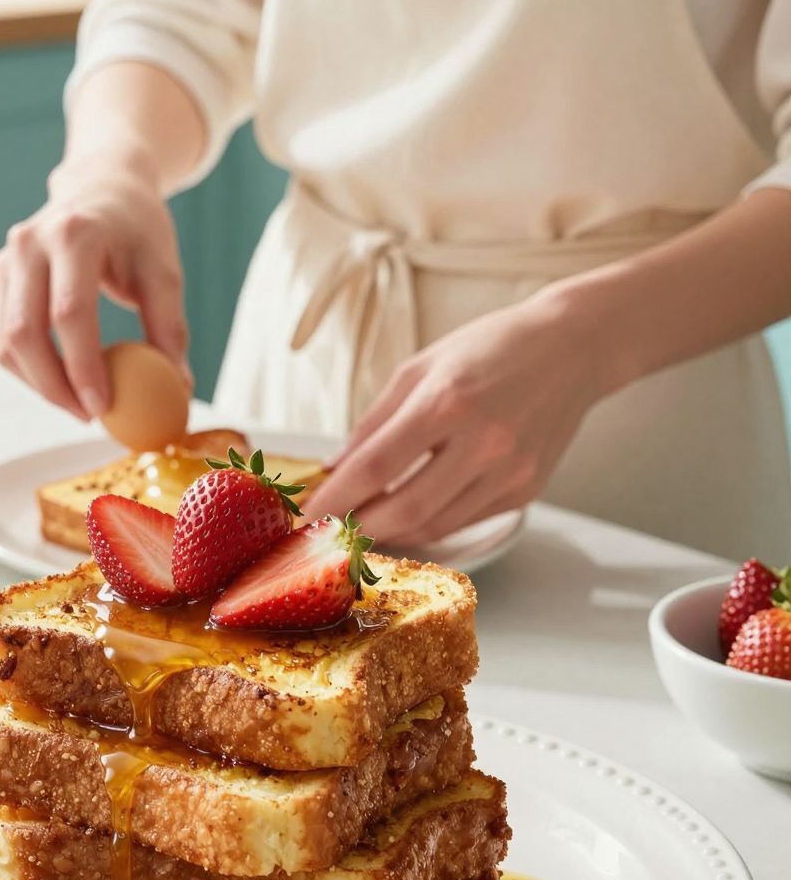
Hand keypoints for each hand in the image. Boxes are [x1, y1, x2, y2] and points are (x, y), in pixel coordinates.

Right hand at [0, 150, 190, 421]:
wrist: (101, 186)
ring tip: (78, 404)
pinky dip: (29, 368)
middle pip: (26, 332)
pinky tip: (61, 380)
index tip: (103, 408)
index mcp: (74, 234)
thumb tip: (178, 387)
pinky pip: (3, 336)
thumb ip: (169, 326)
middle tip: (88, 416)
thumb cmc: (137, 229)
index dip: (83, 367)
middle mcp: (29, 244)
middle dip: (54, 386)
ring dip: (39, 384)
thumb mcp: (163, 269)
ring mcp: (7, 260)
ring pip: (6, 341)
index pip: (70, 313)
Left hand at [298, 290, 607, 545]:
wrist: (573, 348)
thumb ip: (374, 422)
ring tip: (363, 523)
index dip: (334, 499)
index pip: (376, 467)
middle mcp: (484, 442)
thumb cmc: (491, 347)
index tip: (306, 517)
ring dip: (393, 531)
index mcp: (448, 401)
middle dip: (359, 528)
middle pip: (405, 510)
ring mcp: (511, 472)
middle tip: (330, 530)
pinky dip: (431, 523)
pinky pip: (466, 521)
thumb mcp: (420, 368)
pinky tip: (410, 511)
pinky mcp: (527, 490)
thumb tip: (335, 468)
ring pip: (436, 526)